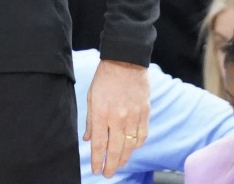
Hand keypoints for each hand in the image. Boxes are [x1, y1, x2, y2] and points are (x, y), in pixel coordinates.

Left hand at [85, 60, 149, 176]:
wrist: (125, 61)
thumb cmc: (105, 78)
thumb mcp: (91, 97)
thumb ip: (90, 121)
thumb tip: (88, 139)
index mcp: (101, 114)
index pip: (99, 144)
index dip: (97, 160)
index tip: (96, 170)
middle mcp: (118, 118)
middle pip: (115, 150)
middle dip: (111, 165)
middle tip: (107, 174)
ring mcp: (133, 116)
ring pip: (130, 146)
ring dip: (124, 158)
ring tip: (118, 165)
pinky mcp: (145, 113)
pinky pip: (142, 135)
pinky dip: (136, 145)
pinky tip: (131, 149)